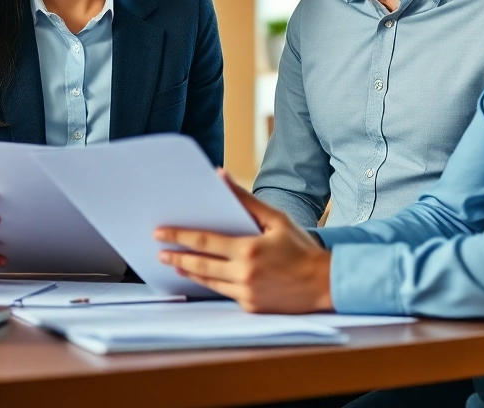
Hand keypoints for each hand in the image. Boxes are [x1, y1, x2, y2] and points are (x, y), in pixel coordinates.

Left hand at [156, 172, 332, 312]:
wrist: (324, 283)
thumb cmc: (300, 248)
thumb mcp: (276, 219)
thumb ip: (246, 200)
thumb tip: (221, 176)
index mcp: (248, 249)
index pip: (204, 241)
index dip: (179, 236)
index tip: (160, 233)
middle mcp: (244, 273)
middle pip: (200, 264)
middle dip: (177, 257)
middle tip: (159, 252)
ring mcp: (247, 293)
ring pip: (209, 281)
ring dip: (188, 272)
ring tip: (174, 264)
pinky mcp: (250, 306)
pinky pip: (223, 293)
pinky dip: (208, 284)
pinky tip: (198, 277)